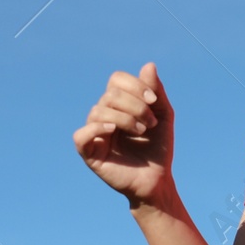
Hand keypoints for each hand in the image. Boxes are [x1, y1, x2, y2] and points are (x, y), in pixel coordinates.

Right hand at [73, 62, 172, 206]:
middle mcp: (103, 115)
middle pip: (110, 95)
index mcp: (118, 104)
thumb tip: (148, 65)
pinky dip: (97, 128)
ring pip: (98, 111)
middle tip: (149, 123)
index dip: (135, 85)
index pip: (116, 80)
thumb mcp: (162, 115)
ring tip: (140, 132)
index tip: (153, 101)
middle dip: (134, 105)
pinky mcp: (89, 152)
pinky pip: (81, 134)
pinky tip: (113, 130)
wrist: (157, 179)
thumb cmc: (158, 147)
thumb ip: (155, 91)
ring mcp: (94, 133)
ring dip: (125, 118)